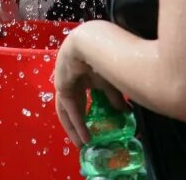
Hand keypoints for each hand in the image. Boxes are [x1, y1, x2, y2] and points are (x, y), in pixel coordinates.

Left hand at [54, 25, 126, 146]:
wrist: (94, 41)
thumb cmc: (107, 54)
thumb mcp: (112, 80)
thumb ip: (115, 97)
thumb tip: (123, 112)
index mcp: (83, 74)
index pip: (82, 98)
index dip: (87, 114)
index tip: (95, 128)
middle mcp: (72, 78)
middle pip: (71, 106)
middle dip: (78, 124)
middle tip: (85, 143)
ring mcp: (64, 80)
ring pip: (66, 110)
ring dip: (75, 128)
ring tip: (83, 144)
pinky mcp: (62, 84)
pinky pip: (69, 108)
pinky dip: (77, 123)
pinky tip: (85, 136)